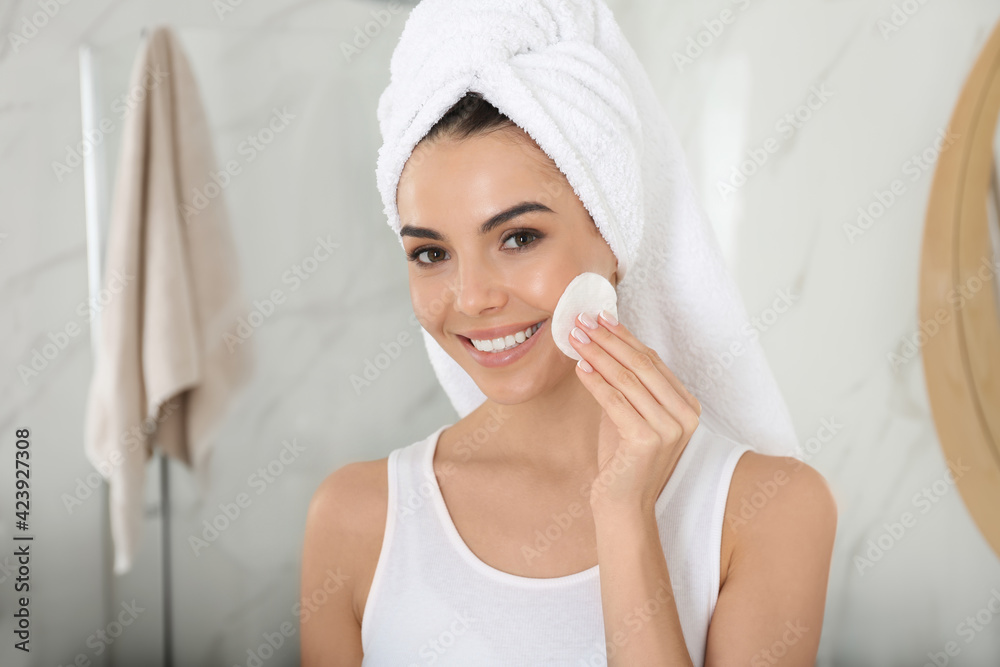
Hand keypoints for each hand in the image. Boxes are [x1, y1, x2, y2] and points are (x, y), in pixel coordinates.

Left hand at [569, 310, 701, 515]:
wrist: (624, 506)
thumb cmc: (624, 460)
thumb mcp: (630, 415)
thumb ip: (626, 386)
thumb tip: (601, 344)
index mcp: (688, 407)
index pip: (653, 361)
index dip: (625, 337)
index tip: (601, 318)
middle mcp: (685, 416)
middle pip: (641, 365)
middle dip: (608, 339)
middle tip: (583, 321)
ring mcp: (669, 428)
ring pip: (627, 379)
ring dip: (598, 355)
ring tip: (576, 339)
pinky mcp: (647, 440)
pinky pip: (615, 401)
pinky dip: (595, 381)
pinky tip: (580, 367)